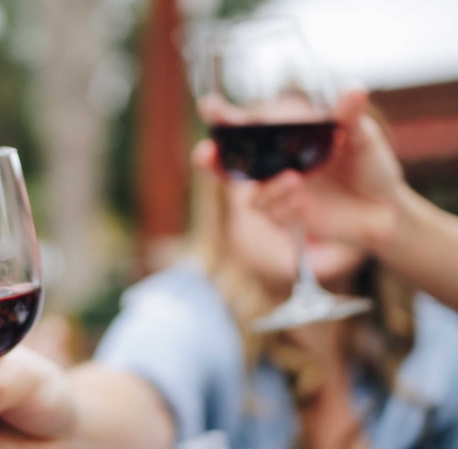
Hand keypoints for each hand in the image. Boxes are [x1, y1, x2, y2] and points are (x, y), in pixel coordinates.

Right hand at [195, 88, 406, 249]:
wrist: (386, 210)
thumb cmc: (371, 168)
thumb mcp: (363, 138)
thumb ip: (350, 117)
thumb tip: (354, 89)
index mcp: (286, 140)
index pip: (246, 127)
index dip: (223, 117)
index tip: (208, 105)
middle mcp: (275, 165)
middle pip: (229, 165)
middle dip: (210, 160)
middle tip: (206, 153)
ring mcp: (279, 192)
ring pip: (252, 194)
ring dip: (267, 187)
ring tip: (295, 180)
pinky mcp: (287, 216)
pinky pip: (271, 212)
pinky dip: (283, 204)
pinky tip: (302, 200)